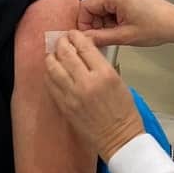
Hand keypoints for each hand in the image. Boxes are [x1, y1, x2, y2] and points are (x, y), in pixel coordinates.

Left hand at [44, 31, 144, 162]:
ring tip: (53, 54)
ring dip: (51, 57)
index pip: (84, 47)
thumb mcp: (119, 81)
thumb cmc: (124, 112)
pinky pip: (50, 85)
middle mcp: (86, 82)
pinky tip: (52, 71)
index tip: (73, 34)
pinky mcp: (64, 106)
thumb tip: (85, 52)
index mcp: (104, 74)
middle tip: (61, 41)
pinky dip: (49, 74)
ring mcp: (73, 95)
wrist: (119, 138)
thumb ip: (101, 65)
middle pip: (65, 53)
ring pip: (53, 67)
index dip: (76, 37)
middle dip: (61, 43)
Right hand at [78, 0, 173, 49]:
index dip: (84, 23)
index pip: (86, 6)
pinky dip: (113, 18)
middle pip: (94, 6)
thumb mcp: (124, 36)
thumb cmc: (157, 27)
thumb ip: (99, 38)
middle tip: (104, 38)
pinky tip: (122, 27)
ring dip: (105, 22)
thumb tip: (83, 39)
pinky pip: (112, 5)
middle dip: (96, 24)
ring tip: (118, 33)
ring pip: (103, 7)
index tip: (87, 36)